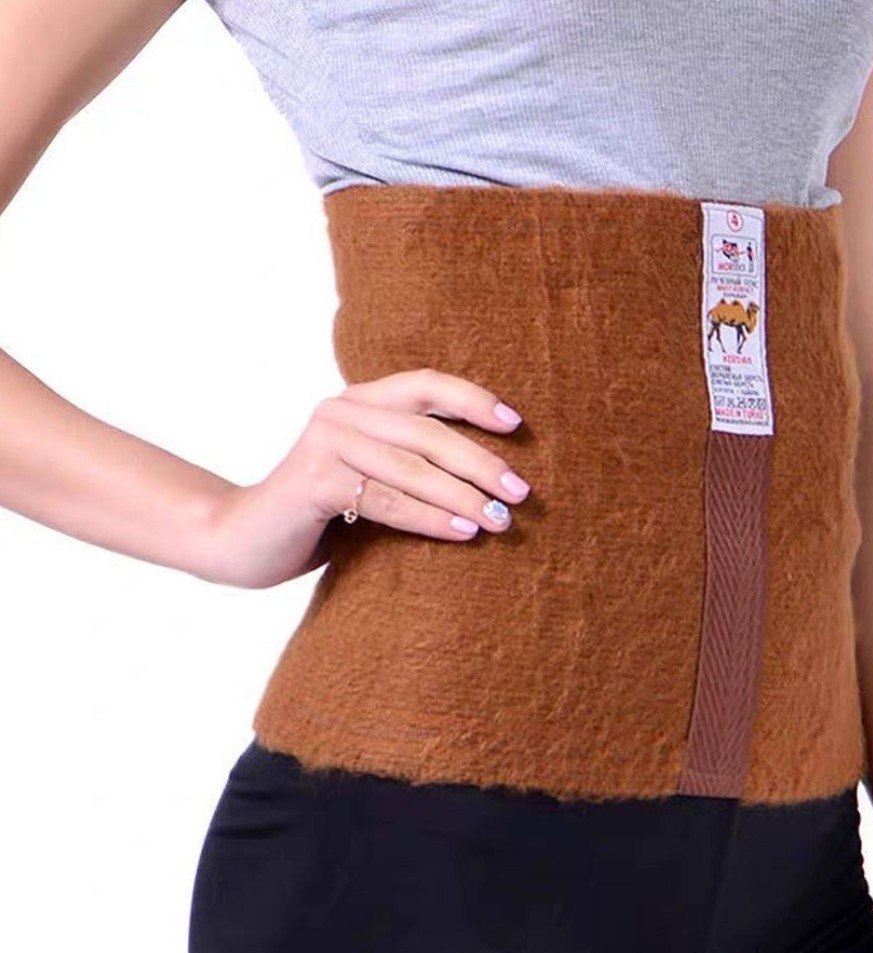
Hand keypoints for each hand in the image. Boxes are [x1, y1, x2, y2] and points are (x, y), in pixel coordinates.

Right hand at [197, 368, 531, 588]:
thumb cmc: (319, 511)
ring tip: (501, 521)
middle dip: (481, 462)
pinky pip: (388, 500)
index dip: (474, 400)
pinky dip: (430, 518)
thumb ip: (408, 461)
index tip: (516, 424)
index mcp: (358, 401)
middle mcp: (341, 412)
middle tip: (521, 492)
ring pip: (412, 468)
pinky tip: (462, 533)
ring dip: (464, 496)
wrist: (245, 539)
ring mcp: (325, 443)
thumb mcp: (367, 475)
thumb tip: (490, 479)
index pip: (425, 385)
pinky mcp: (315, 480)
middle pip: (427, 432)